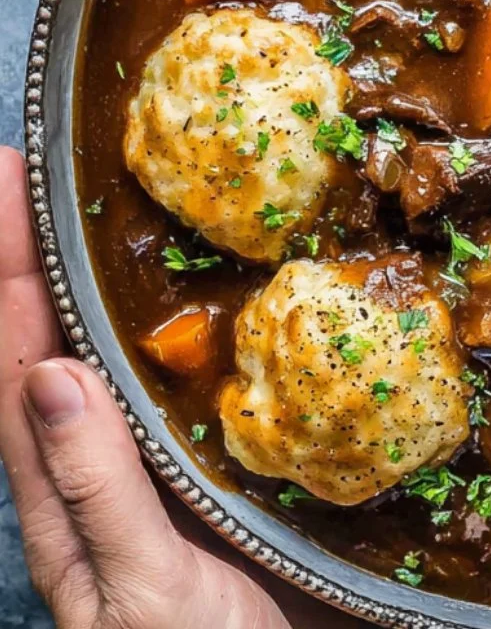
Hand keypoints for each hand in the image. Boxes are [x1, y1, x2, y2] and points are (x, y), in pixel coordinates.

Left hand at [0, 146, 292, 628]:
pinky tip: (191, 297)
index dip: (3, 267)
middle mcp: (96, 462)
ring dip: (92, 279)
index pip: (16, 357)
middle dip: (30, 251)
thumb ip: (98, 490)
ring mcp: (151, 460)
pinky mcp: (208, 466)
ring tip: (98, 207)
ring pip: (105, 351)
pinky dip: (168, 327)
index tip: (3, 180)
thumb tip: (53, 375)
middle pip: (47, 337)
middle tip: (33, 166)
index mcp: (65, 489)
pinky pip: (174, 379)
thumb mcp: (141, 588)